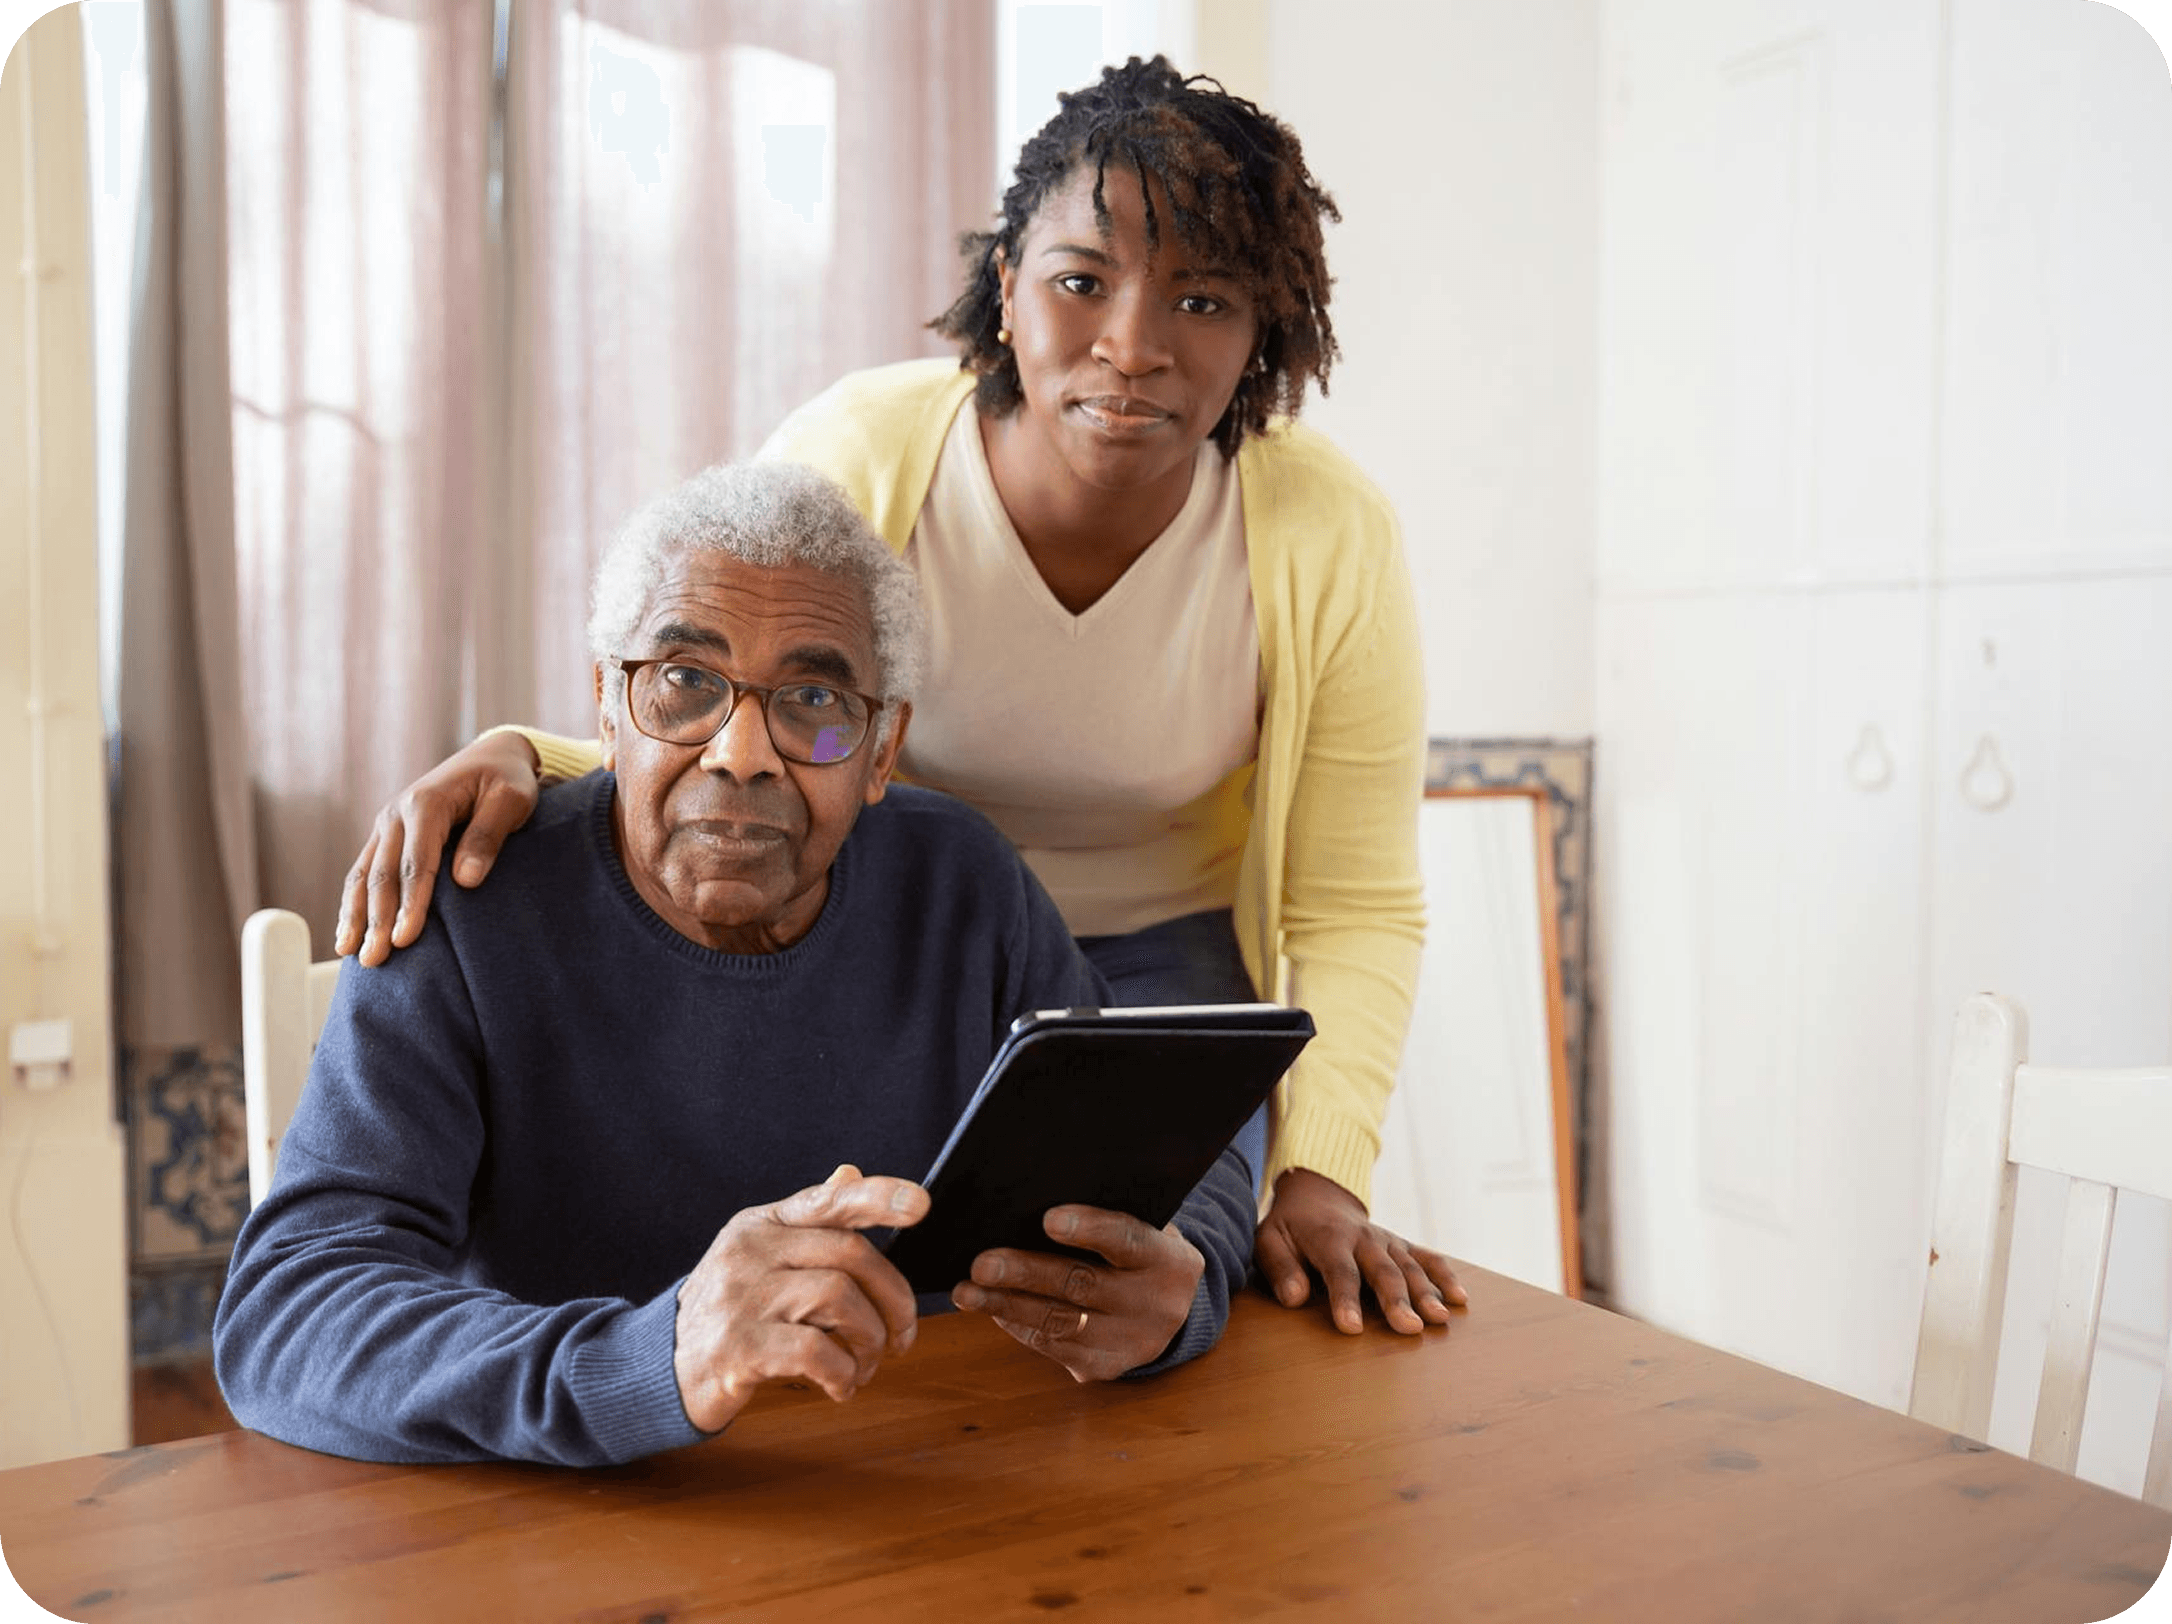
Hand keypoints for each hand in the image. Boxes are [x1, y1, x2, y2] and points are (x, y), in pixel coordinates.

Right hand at [335, 731, 541, 964]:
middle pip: (382, 874)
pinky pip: (363, 871)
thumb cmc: (507, 781)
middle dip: (376, 920)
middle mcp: (396, 813)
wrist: (491, 757)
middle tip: (375, 960)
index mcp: (426, 803)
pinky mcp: (386, 835)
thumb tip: (466, 881)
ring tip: (350, 954)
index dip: (410, 903)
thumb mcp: (511, 800)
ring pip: (363, 874)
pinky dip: (353, 902)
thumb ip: (488, 835)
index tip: (405, 940)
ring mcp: (386, 824)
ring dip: (356, 916)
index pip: (416, 863)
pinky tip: (348, 931)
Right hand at [672, 1165, 928, 1434]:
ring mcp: (740, 1298)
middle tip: (901, 1337)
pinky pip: (815, 1350)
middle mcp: (750, 1251)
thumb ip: (808, 1223)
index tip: (921, 1203)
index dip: (878, 1197)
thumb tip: (851, 1174)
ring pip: (839, 1298)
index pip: (827, 1200)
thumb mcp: (760, 1257)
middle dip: (893, 1299)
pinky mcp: (737, 1348)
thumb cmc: (729, 1311)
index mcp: (762, 1225)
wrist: (661, 1366)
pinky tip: (841, 1386)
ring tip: (866, 1365)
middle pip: (850, 1255)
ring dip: (870, 1340)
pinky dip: (843, 1372)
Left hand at [951, 1206, 1204, 1380]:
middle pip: (1083, 1285)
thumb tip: (1028, 1205)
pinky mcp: (1106, 1367)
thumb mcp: (1142, 1227)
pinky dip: (1017, 1325)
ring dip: (1007, 1305)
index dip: (1090, 1228)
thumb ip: (1103, 1216)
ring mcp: (1132, 1343)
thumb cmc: (1137, 1250)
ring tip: (968, 1291)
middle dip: (1027, 1273)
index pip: (1128, 1240)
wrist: (1169, 1306)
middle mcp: (1158, 1305)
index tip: (1048, 1218)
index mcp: (1171, 1261)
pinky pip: (1053, 1347)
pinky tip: (991, 1308)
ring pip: (1060, 1322)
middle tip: (982, 1264)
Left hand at [1255, 1168, 1465, 1334]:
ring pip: (1410, 1266)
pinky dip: (1445, 1275)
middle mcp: (1363, 1238)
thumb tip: (1294, 1298)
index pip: (1339, 1271)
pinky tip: (1460, 1298)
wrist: (1317, 1196)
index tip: (1352, 1328)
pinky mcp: (1402, 1244)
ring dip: (1426, 1292)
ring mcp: (1387, 1240)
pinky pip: (1428, 1257)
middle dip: (1396, 1299)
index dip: (1344, 1299)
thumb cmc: (1290, 1227)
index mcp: (1328, 1238)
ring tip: (1439, 1319)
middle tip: (1409, 1328)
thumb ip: (1279, 1267)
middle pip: (1383, 1270)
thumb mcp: (1269, 1240)